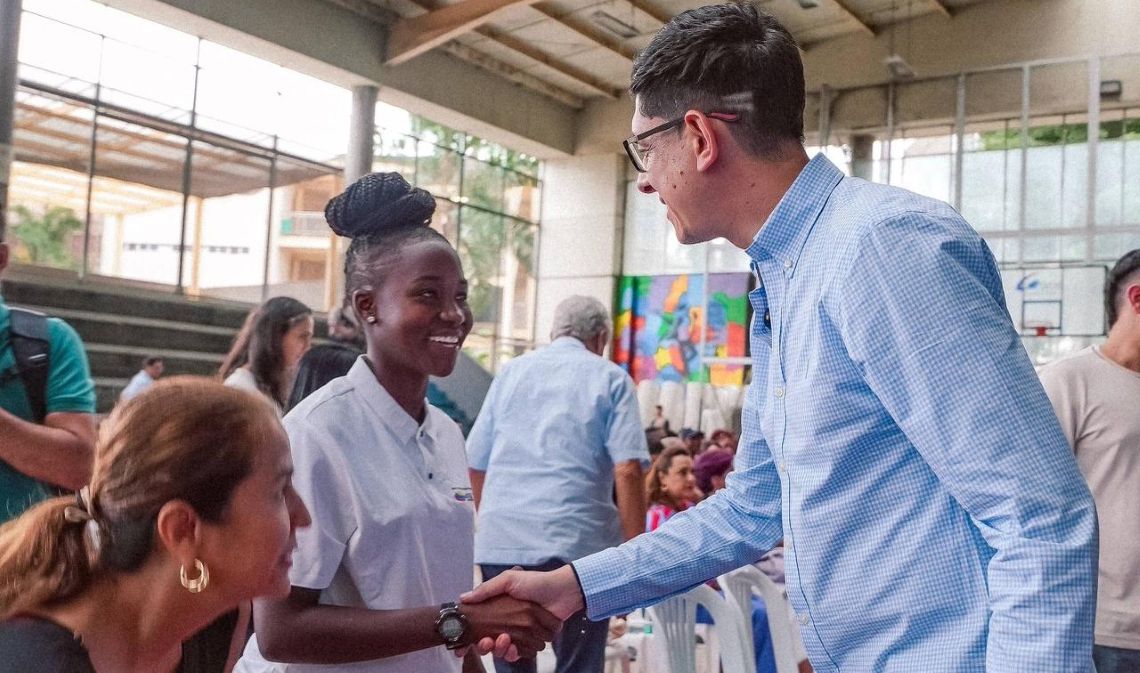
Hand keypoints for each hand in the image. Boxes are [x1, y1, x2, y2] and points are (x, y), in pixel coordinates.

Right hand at [461, 566, 585, 657]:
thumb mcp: (508, 580)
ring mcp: (520, 634)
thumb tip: (462, 598)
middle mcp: (508, 623)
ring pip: (502, 650)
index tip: (463, 644)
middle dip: (485, 646)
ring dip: (499, 649)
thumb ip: (486, 589)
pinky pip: (519, 654)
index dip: (470, 636)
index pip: (480, 626)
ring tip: (503, 640)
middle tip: (486, 642)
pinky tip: (513, 648)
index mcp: (499, 610)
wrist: (562, 591)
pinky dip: (514, 653)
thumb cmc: (535, 582)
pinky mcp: (533, 641)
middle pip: (489, 642)